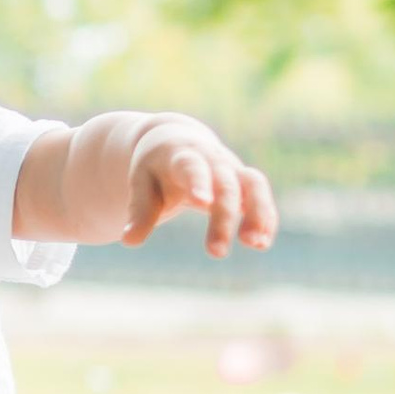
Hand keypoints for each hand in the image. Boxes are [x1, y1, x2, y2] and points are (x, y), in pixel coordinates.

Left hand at [123, 122, 277, 260]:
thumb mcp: (141, 183)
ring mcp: (231, 167)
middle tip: (216, 253)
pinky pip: (260, 195)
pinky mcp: (243, 180)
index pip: (192, 167)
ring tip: (257, 245)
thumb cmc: (155, 167)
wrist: (173, 140)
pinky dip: (265, 217)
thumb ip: (139, 211)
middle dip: (223, 218)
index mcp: (181, 155)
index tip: (203, 204)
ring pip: (253, 184)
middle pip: (225, 184)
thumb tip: (128, 240)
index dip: (199, 183)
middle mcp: (211, 159)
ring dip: (258, 213)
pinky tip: (262, 243)